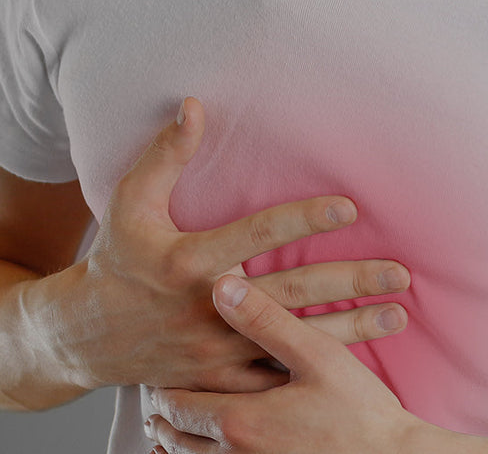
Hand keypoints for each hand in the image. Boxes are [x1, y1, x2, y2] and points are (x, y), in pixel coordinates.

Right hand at [57, 96, 411, 393]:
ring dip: (351, 329)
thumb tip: (193, 105)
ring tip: (397, 314)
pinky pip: (277, 376)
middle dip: (350, 283)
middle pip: (293, 293)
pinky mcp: (221, 382)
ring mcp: (216, 351)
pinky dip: (318, 369)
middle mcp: (208, 309)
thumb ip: (166, 154)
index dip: (304, 219)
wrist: (88, 335)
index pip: (258, 234)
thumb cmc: (117, 259)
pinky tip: (361, 361)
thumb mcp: (131, 201)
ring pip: (296, 340)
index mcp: (189, 262)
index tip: (350, 208)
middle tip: (399, 272)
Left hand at [145, 274, 428, 453]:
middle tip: (159, 392)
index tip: (160, 364)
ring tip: (172, 425)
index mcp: (238, 420)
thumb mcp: (318, 356)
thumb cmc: (362, 413)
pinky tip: (208, 452)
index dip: (163, 382)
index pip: (175, 401)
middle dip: (165, 414)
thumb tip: (222, 285)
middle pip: (175, 437)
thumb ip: (267, 321)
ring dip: (177, 442)